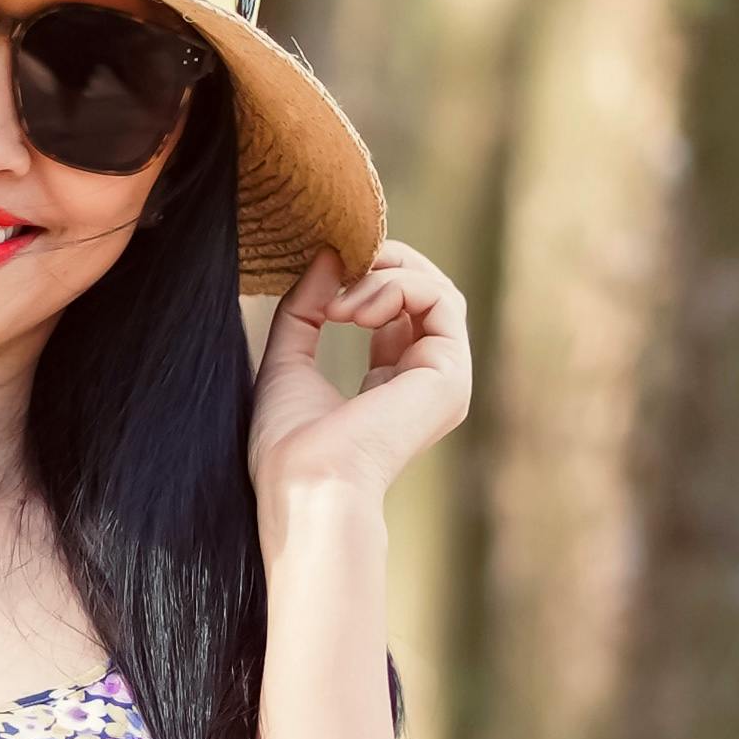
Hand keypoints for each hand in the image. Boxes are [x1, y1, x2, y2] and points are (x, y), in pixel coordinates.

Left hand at [248, 235, 469, 503]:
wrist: (305, 485)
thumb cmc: (289, 446)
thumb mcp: (287, 360)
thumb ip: (304, 307)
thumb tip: (327, 253)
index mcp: (390, 385)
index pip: (397, 310)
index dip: (365, 277)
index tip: (323, 267)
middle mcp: (425, 381)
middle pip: (425, 293)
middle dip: (382, 263)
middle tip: (340, 258)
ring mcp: (444, 379)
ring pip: (436, 290)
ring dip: (384, 275)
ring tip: (337, 304)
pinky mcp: (451, 374)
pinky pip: (440, 299)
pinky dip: (396, 287)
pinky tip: (351, 310)